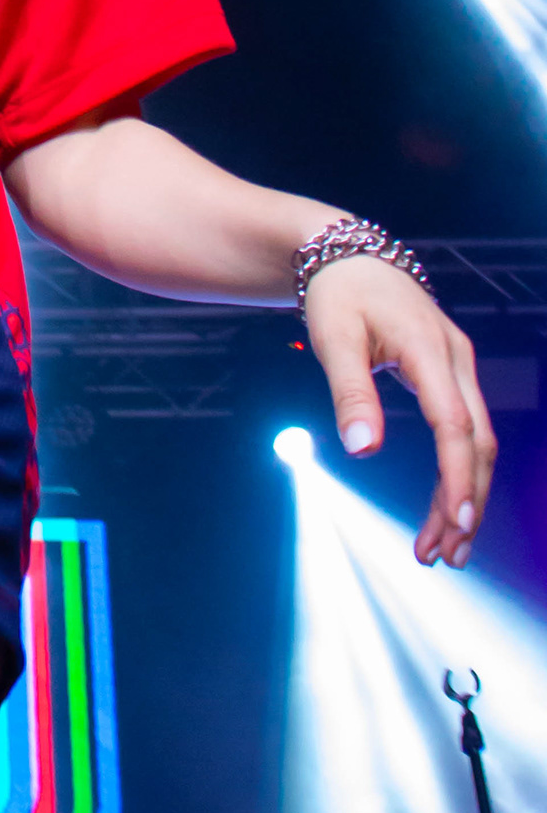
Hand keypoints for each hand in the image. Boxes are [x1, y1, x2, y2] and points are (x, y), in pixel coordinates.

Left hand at [303, 256, 494, 566]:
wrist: (348, 255)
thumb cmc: (337, 293)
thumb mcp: (334, 337)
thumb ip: (350, 392)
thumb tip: (363, 451)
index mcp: (430, 349)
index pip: (455, 425)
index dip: (457, 477)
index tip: (454, 524)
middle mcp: (456, 359)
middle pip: (479, 443)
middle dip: (466, 502)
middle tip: (444, 556)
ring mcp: (458, 367)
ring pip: (477, 441)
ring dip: (464, 495)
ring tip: (442, 548)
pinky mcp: (450, 375)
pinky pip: (464, 430)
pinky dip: (457, 472)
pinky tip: (442, 508)